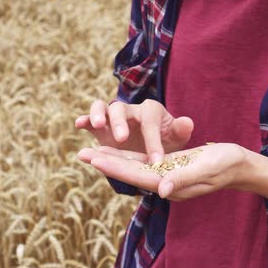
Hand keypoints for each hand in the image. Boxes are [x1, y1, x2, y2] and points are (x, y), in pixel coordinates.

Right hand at [75, 99, 193, 163]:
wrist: (150, 148)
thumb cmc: (165, 142)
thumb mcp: (176, 139)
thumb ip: (181, 131)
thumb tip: (187, 122)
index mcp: (151, 110)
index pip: (150, 122)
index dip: (153, 140)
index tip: (156, 160)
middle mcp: (130, 110)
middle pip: (122, 108)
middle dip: (121, 122)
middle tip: (122, 138)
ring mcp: (113, 117)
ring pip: (103, 107)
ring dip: (98, 114)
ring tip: (97, 125)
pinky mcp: (99, 127)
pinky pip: (89, 119)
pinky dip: (84, 120)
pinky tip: (80, 125)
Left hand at [77, 143, 247, 200]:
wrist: (239, 164)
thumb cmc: (226, 165)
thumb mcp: (206, 169)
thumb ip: (183, 179)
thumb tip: (161, 189)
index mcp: (171, 184)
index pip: (137, 176)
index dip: (115, 167)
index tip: (94, 158)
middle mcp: (165, 182)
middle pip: (130, 172)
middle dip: (106, 163)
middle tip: (81, 153)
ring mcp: (166, 175)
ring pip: (134, 167)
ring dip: (113, 159)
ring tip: (91, 151)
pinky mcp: (170, 166)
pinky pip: (144, 162)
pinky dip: (129, 157)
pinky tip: (116, 151)